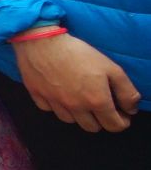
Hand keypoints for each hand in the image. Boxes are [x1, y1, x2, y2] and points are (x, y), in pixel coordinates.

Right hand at [14, 32, 139, 132]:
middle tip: (101, 106)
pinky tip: (59, 93)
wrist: (41, 42)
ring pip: (71, 121)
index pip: (114, 126)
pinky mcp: (38, 97)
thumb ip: (126, 91)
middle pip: (92, 128)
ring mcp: (55, 104)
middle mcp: (76, 107)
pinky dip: (57, 106)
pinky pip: (50, 110)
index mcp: (96, 101)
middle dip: (100, 120)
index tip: (121, 113)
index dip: (122, 121)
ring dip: (78, 114)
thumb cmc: (78, 52)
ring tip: (79, 99)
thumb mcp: (111, 67)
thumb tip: (131, 108)